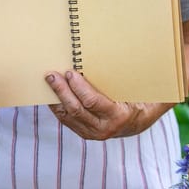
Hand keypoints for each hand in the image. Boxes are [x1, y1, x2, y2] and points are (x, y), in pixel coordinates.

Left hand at [45, 70, 169, 139]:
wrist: (139, 122)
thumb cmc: (139, 99)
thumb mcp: (138, 88)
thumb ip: (131, 76)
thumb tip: (122, 55)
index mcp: (119, 116)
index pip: (92, 102)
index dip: (79, 87)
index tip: (70, 73)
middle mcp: (104, 129)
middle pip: (76, 109)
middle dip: (62, 91)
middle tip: (53, 75)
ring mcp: (92, 133)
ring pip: (68, 116)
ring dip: (56, 98)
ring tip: (49, 81)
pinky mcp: (83, 133)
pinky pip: (66, 120)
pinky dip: (57, 106)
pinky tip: (52, 94)